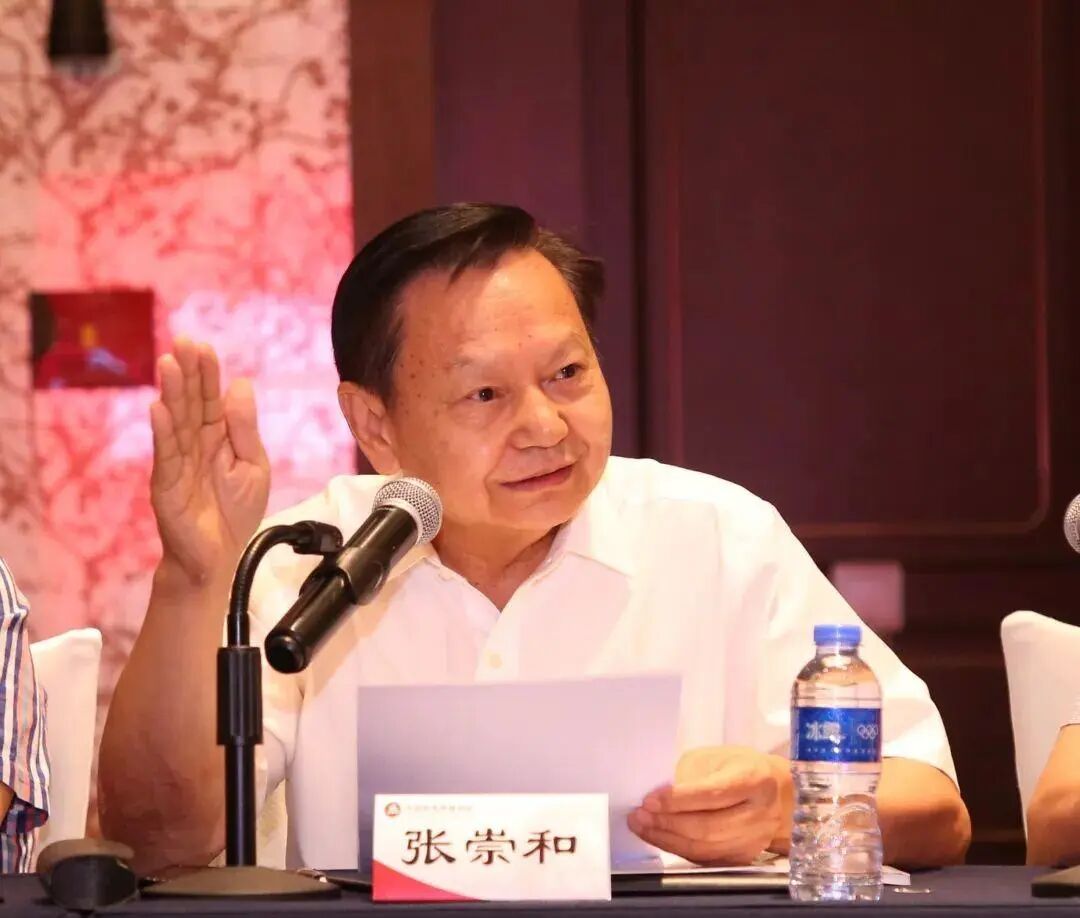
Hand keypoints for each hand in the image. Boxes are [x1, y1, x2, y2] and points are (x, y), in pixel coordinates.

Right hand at [150, 338, 270, 585]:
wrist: (218, 558)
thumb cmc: (235, 513)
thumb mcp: (253, 465)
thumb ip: (244, 428)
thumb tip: (241, 384)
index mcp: (217, 438)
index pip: (211, 399)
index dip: (207, 373)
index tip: (202, 345)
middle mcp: (195, 445)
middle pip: (190, 403)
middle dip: (187, 373)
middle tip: (183, 342)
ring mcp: (178, 463)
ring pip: (175, 422)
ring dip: (171, 393)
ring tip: (168, 364)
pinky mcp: (167, 485)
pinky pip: (166, 454)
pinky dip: (163, 431)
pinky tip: (159, 409)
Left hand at [627, 746, 790, 864]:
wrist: (779, 795)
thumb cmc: (741, 768)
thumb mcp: (718, 758)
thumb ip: (691, 774)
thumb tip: (658, 794)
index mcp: (754, 780)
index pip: (712, 795)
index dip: (678, 800)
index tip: (649, 799)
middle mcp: (758, 814)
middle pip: (708, 826)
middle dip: (667, 822)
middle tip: (639, 816)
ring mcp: (753, 841)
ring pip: (705, 848)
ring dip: (668, 839)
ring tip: (642, 827)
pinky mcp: (743, 857)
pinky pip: (706, 858)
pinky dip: (679, 849)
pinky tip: (660, 838)